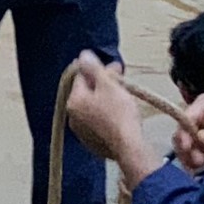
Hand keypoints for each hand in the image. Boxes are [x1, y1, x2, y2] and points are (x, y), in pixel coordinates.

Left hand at [65, 52, 163, 189]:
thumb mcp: (107, 84)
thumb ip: (93, 68)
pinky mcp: (94, 144)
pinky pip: (98, 123)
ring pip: (93, 108)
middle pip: (88, 93)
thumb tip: (83, 55)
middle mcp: (73, 118)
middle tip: (121, 81)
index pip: (82, 76)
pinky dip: (107, 116)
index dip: (99, 70)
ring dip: (106, 99)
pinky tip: (120, 115)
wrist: (130, 147)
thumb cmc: (119, 114)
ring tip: (123, 98)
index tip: (116, 69)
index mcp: (74, 101)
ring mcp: (83, 133)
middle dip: (104, 84)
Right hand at [171, 93, 203, 172]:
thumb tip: (200, 140)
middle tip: (200, 161)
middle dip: (187, 149)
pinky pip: (195, 162)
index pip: (185, 118)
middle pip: (181, 135)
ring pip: (186, 151)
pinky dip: (198, 168)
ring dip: (192, 161)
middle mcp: (199, 121)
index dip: (183, 132)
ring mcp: (202, 138)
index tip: (187, 147)